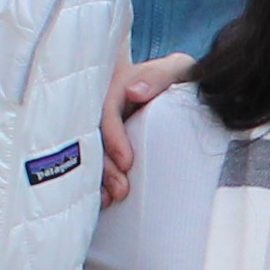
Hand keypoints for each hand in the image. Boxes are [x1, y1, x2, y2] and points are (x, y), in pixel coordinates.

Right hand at [99, 54, 195, 206]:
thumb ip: (159, 75)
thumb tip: (134, 93)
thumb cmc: (179, 78)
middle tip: (121, 190)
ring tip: (111, 199)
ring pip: (90, 151)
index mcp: (117, 85)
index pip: (107, 109)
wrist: (178, 89)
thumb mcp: (176, 69)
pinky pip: (95, 161)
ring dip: (99, 177)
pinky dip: (98, 181)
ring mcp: (102, 124)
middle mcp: (104, 105)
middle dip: (104, 165)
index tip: (126, 162)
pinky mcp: (106, 142)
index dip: (113, 135)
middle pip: (93, 135)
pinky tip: (105, 200)